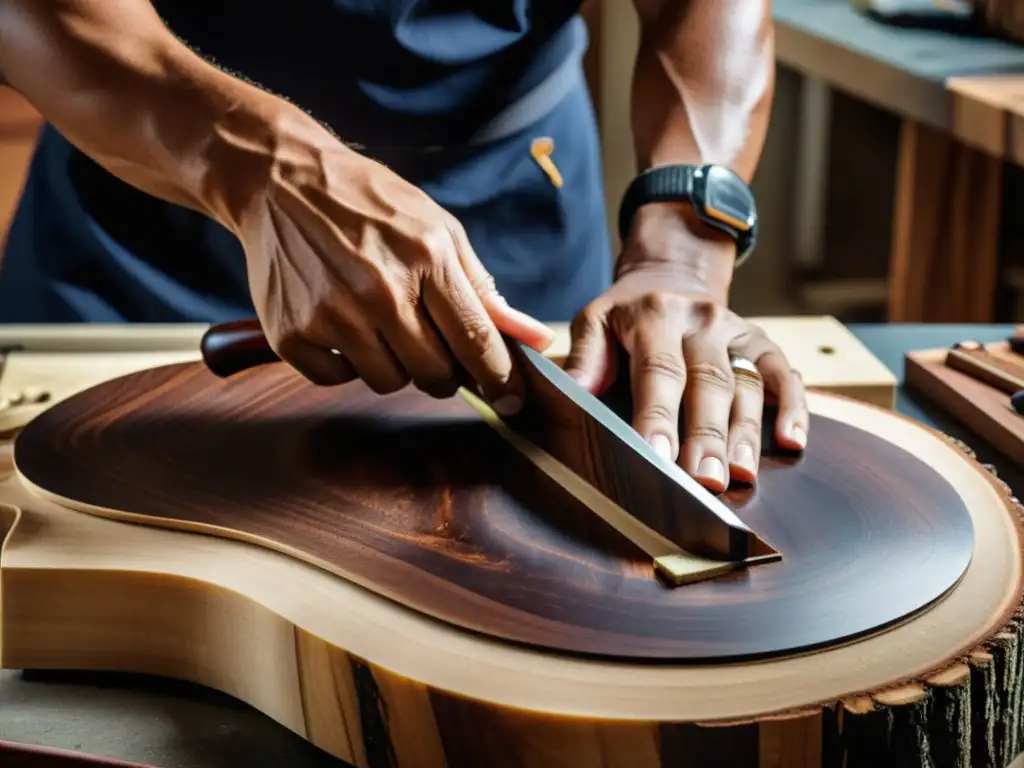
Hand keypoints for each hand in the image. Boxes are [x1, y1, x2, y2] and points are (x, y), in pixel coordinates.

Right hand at [227, 109, 552, 410]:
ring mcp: (332, 314)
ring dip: (395, 366)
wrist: (280, 181)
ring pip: (388, 382)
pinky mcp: (292, 333)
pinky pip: (337, 380)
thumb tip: (533, 337)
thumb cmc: (371, 204)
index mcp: (426, 257)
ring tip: (382, 326)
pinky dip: (346, 364)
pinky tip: (343, 327)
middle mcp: (379, 290)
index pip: (475, 339)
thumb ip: (482, 288)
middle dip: (444, 372)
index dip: (499, 377)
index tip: (511, 398)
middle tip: (435, 350)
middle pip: (435, 374)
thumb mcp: (438, 228)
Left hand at [562, 212, 807, 491]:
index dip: (659, 416)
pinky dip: (794, 407)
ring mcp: (736, 330)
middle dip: (707, 435)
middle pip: (708, 382)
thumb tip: (571, 395)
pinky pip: (785, 374)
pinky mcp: (762, 342)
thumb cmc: (625, 316)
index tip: (657, 457)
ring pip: (748, 384)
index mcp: (654, 316)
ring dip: (747, 433)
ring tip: (742, 475)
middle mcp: (700, 320)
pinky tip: (793, 442)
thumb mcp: (594, 322)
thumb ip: (585, 359)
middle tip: (705, 481)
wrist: (669, 277)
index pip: (658, 371)